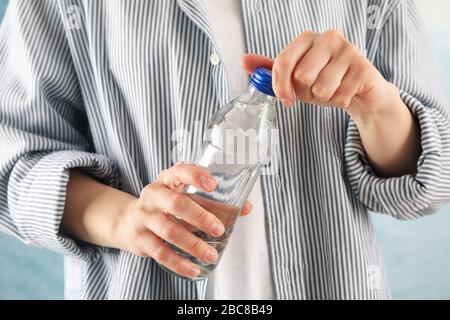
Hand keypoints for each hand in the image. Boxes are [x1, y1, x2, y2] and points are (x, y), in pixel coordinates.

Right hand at [114, 162, 251, 277]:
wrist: (129, 222)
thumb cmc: (167, 206)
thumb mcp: (186, 198)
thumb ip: (214, 203)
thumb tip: (246, 208)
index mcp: (167, 179)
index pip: (180, 171)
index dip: (196, 176)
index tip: (213, 185)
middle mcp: (153, 194)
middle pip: (177, 203)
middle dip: (201, 217)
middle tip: (219, 229)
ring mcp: (144, 216)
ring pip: (170, 230)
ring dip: (194, 244)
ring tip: (212, 254)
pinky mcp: (139, 237)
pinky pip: (160, 252)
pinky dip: (179, 262)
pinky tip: (194, 268)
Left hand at [240, 29, 420, 176]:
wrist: (359, 91)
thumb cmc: (323, 80)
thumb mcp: (295, 76)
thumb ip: (271, 69)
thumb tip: (244, 61)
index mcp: (307, 38)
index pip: (283, 62)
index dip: (281, 86)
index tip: (286, 100)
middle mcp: (328, 38)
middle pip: (301, 77)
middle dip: (306, 93)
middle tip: (316, 89)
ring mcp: (348, 50)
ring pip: (321, 89)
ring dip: (324, 98)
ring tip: (331, 90)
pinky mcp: (363, 67)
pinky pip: (340, 96)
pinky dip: (340, 101)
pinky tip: (345, 93)